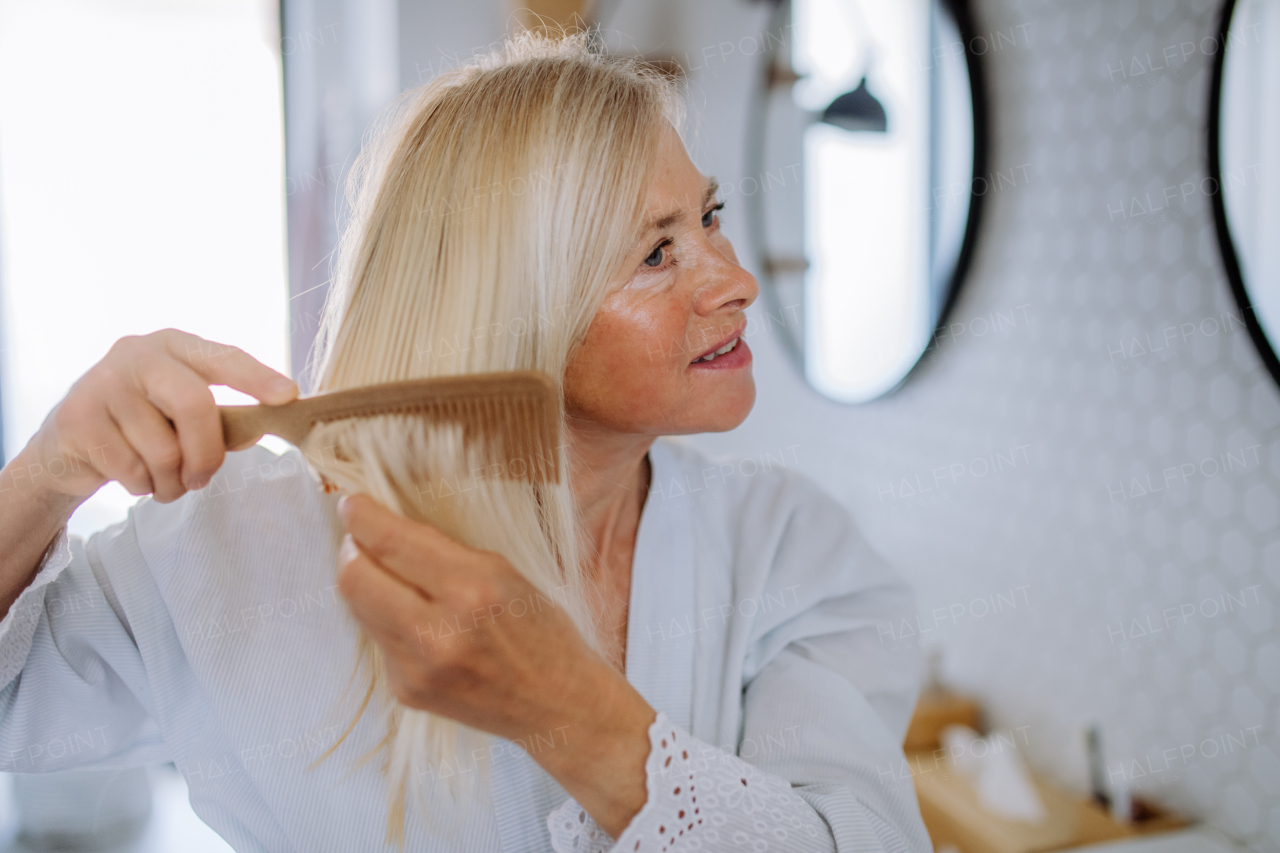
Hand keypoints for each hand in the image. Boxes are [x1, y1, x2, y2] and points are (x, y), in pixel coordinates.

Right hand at [20, 328, 296, 503]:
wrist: (69, 443)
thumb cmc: (146, 425)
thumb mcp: (185, 413)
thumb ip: (222, 419)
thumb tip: (256, 431)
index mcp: (175, 346)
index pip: (223, 357)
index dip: (256, 377)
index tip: (288, 396)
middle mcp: (138, 354)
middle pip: (194, 405)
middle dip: (208, 454)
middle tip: (203, 478)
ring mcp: (103, 383)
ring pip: (163, 450)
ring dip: (172, 481)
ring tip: (164, 480)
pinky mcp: (78, 419)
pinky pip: (132, 469)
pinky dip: (142, 485)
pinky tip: (133, 475)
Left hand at [335, 493, 654, 835]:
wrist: (557, 704)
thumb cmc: (541, 630)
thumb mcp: (504, 572)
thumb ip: (443, 551)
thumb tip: (387, 528)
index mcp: (472, 589)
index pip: (391, 543)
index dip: (361, 517)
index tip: (351, 504)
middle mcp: (438, 632)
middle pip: (354, 578)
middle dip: (351, 549)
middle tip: (362, 539)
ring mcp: (418, 668)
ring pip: (358, 608)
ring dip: (365, 583)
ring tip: (390, 576)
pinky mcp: (407, 691)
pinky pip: (377, 640)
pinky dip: (387, 620)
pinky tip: (416, 620)